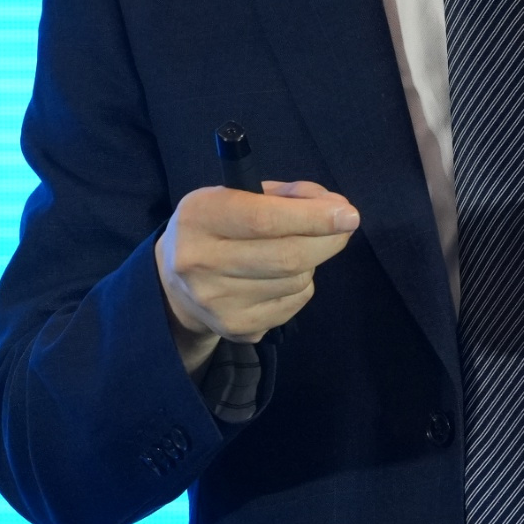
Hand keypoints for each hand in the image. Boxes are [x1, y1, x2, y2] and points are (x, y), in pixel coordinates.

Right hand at [155, 180, 361, 371]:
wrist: (175, 283)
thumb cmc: (217, 226)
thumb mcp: (237, 195)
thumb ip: (286, 196)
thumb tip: (337, 208)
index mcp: (199, 216)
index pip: (264, 219)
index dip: (312, 218)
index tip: (348, 214)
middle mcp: (200, 262)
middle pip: (287, 256)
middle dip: (327, 240)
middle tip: (344, 228)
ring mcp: (217, 301)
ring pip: (296, 280)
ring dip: (311, 262)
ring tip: (296, 250)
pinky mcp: (235, 328)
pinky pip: (293, 304)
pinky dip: (300, 286)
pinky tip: (280, 277)